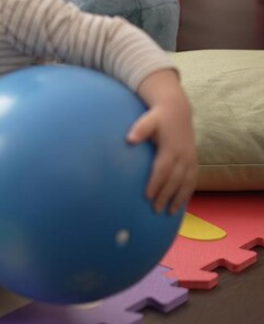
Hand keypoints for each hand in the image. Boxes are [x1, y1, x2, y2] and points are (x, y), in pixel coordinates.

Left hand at [129, 71, 197, 213]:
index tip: (147, 196)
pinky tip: (181, 204)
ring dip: (178, 199)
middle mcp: (183, 156)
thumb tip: (129, 139)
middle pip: (174, 180)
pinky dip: (187, 193)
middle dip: (165, 196)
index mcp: (171, 148)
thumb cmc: (158, 117)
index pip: (162, 170)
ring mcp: (190, 159)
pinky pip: (193, 180)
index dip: (155, 184)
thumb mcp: (148, 119)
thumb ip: (139, 129)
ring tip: (169, 213)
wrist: (178, 110)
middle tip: (155, 210)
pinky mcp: (194, 161)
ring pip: (186, 183)